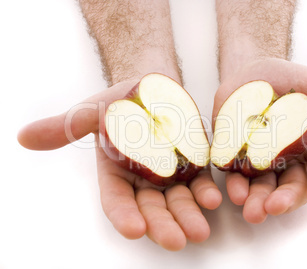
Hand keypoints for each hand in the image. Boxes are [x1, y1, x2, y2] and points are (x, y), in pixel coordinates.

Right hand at [18, 79, 221, 250]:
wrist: (152, 87)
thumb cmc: (119, 101)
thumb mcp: (91, 112)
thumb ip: (64, 127)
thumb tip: (24, 137)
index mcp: (115, 174)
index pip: (117, 202)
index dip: (124, 216)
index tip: (133, 229)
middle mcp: (142, 181)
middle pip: (151, 209)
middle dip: (162, 225)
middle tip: (175, 240)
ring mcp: (169, 176)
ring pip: (178, 202)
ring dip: (189, 216)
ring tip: (200, 230)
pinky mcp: (192, 166)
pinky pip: (199, 183)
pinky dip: (206, 193)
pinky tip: (214, 200)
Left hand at [212, 58, 306, 222]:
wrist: (249, 72)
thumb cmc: (285, 77)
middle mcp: (291, 158)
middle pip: (292, 185)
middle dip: (285, 199)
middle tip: (274, 207)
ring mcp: (263, 160)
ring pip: (265, 187)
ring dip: (258, 201)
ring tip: (252, 211)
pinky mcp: (238, 157)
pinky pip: (239, 176)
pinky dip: (236, 186)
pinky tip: (234, 192)